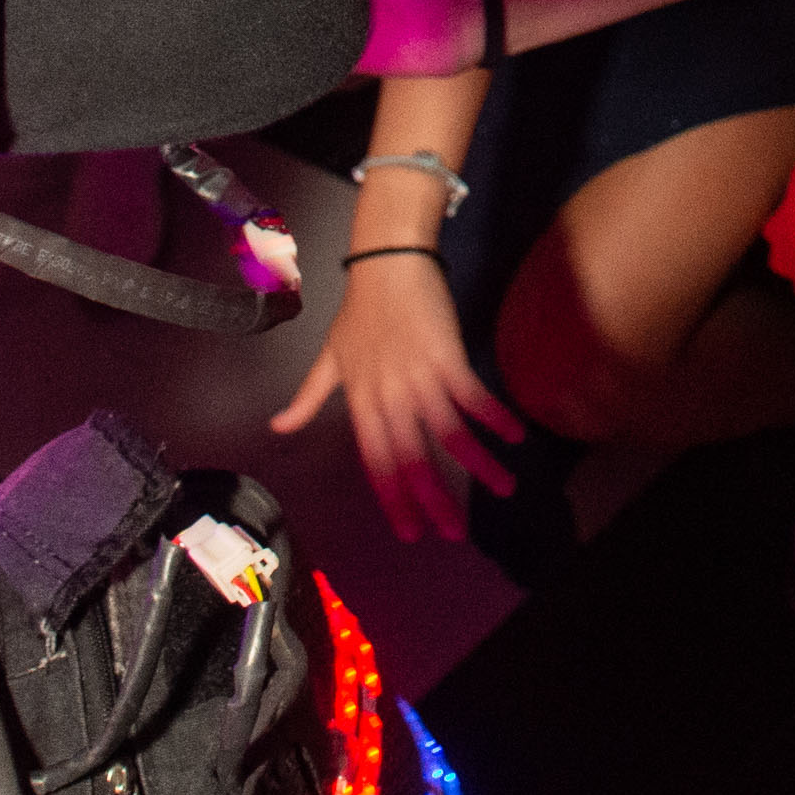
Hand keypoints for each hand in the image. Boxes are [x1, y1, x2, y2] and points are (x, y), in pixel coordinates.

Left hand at [267, 247, 524, 539]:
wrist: (386, 262)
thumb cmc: (360, 309)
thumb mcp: (329, 356)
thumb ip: (308, 397)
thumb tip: (278, 427)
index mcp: (360, 401)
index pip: (375, 462)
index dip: (393, 499)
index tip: (410, 532)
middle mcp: (388, 396)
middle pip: (411, 459)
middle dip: (434, 500)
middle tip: (453, 531)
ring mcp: (418, 377)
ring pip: (448, 434)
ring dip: (478, 465)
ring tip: (503, 488)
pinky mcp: (446, 356)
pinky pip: (472, 396)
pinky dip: (494, 418)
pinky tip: (515, 436)